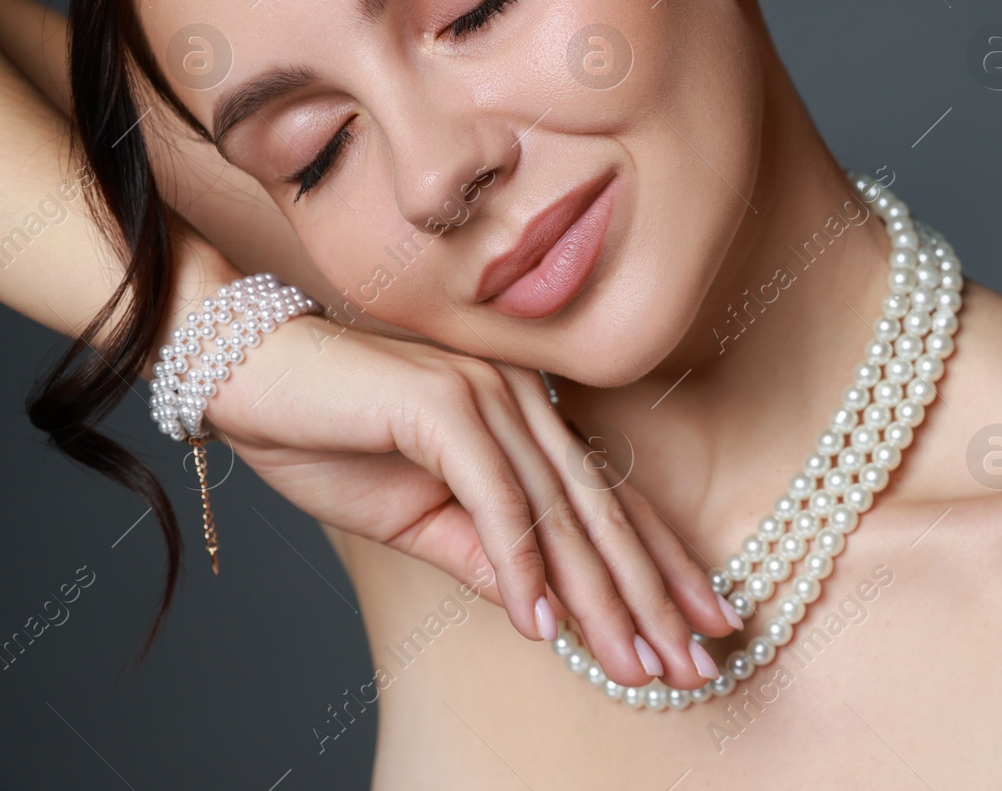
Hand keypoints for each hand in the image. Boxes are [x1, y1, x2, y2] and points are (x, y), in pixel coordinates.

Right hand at [200, 313, 737, 689]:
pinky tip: (541, 623)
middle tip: (694, 663)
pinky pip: (497, 499)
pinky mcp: (447, 405)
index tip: (711, 626)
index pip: (611, 505)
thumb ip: (485, 558)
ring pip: (562, 512)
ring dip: (599, 596)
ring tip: (635, 662)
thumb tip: (545, 614)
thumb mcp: (420, 520)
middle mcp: (527, 404)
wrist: (250, 379)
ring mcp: (493, 397)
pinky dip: (520, 564)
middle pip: (604, 513)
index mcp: (530, 424)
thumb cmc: (333, 439)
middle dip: (653, 595)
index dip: (665, 567)